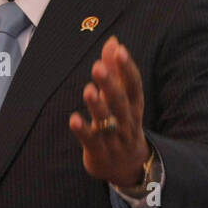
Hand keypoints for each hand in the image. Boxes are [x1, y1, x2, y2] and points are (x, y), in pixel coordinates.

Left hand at [69, 36, 149, 188]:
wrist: (128, 166)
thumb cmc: (123, 123)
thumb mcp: (122, 98)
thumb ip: (116, 70)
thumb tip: (113, 41)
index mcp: (134, 106)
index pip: (134, 85)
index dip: (128, 68)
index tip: (120, 50)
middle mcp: (127, 121)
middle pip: (120, 101)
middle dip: (110, 84)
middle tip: (98, 66)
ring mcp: (114, 139)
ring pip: (107, 121)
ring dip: (98, 106)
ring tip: (88, 90)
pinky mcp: (100, 152)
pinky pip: (91, 141)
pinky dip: (83, 130)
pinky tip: (73, 119)